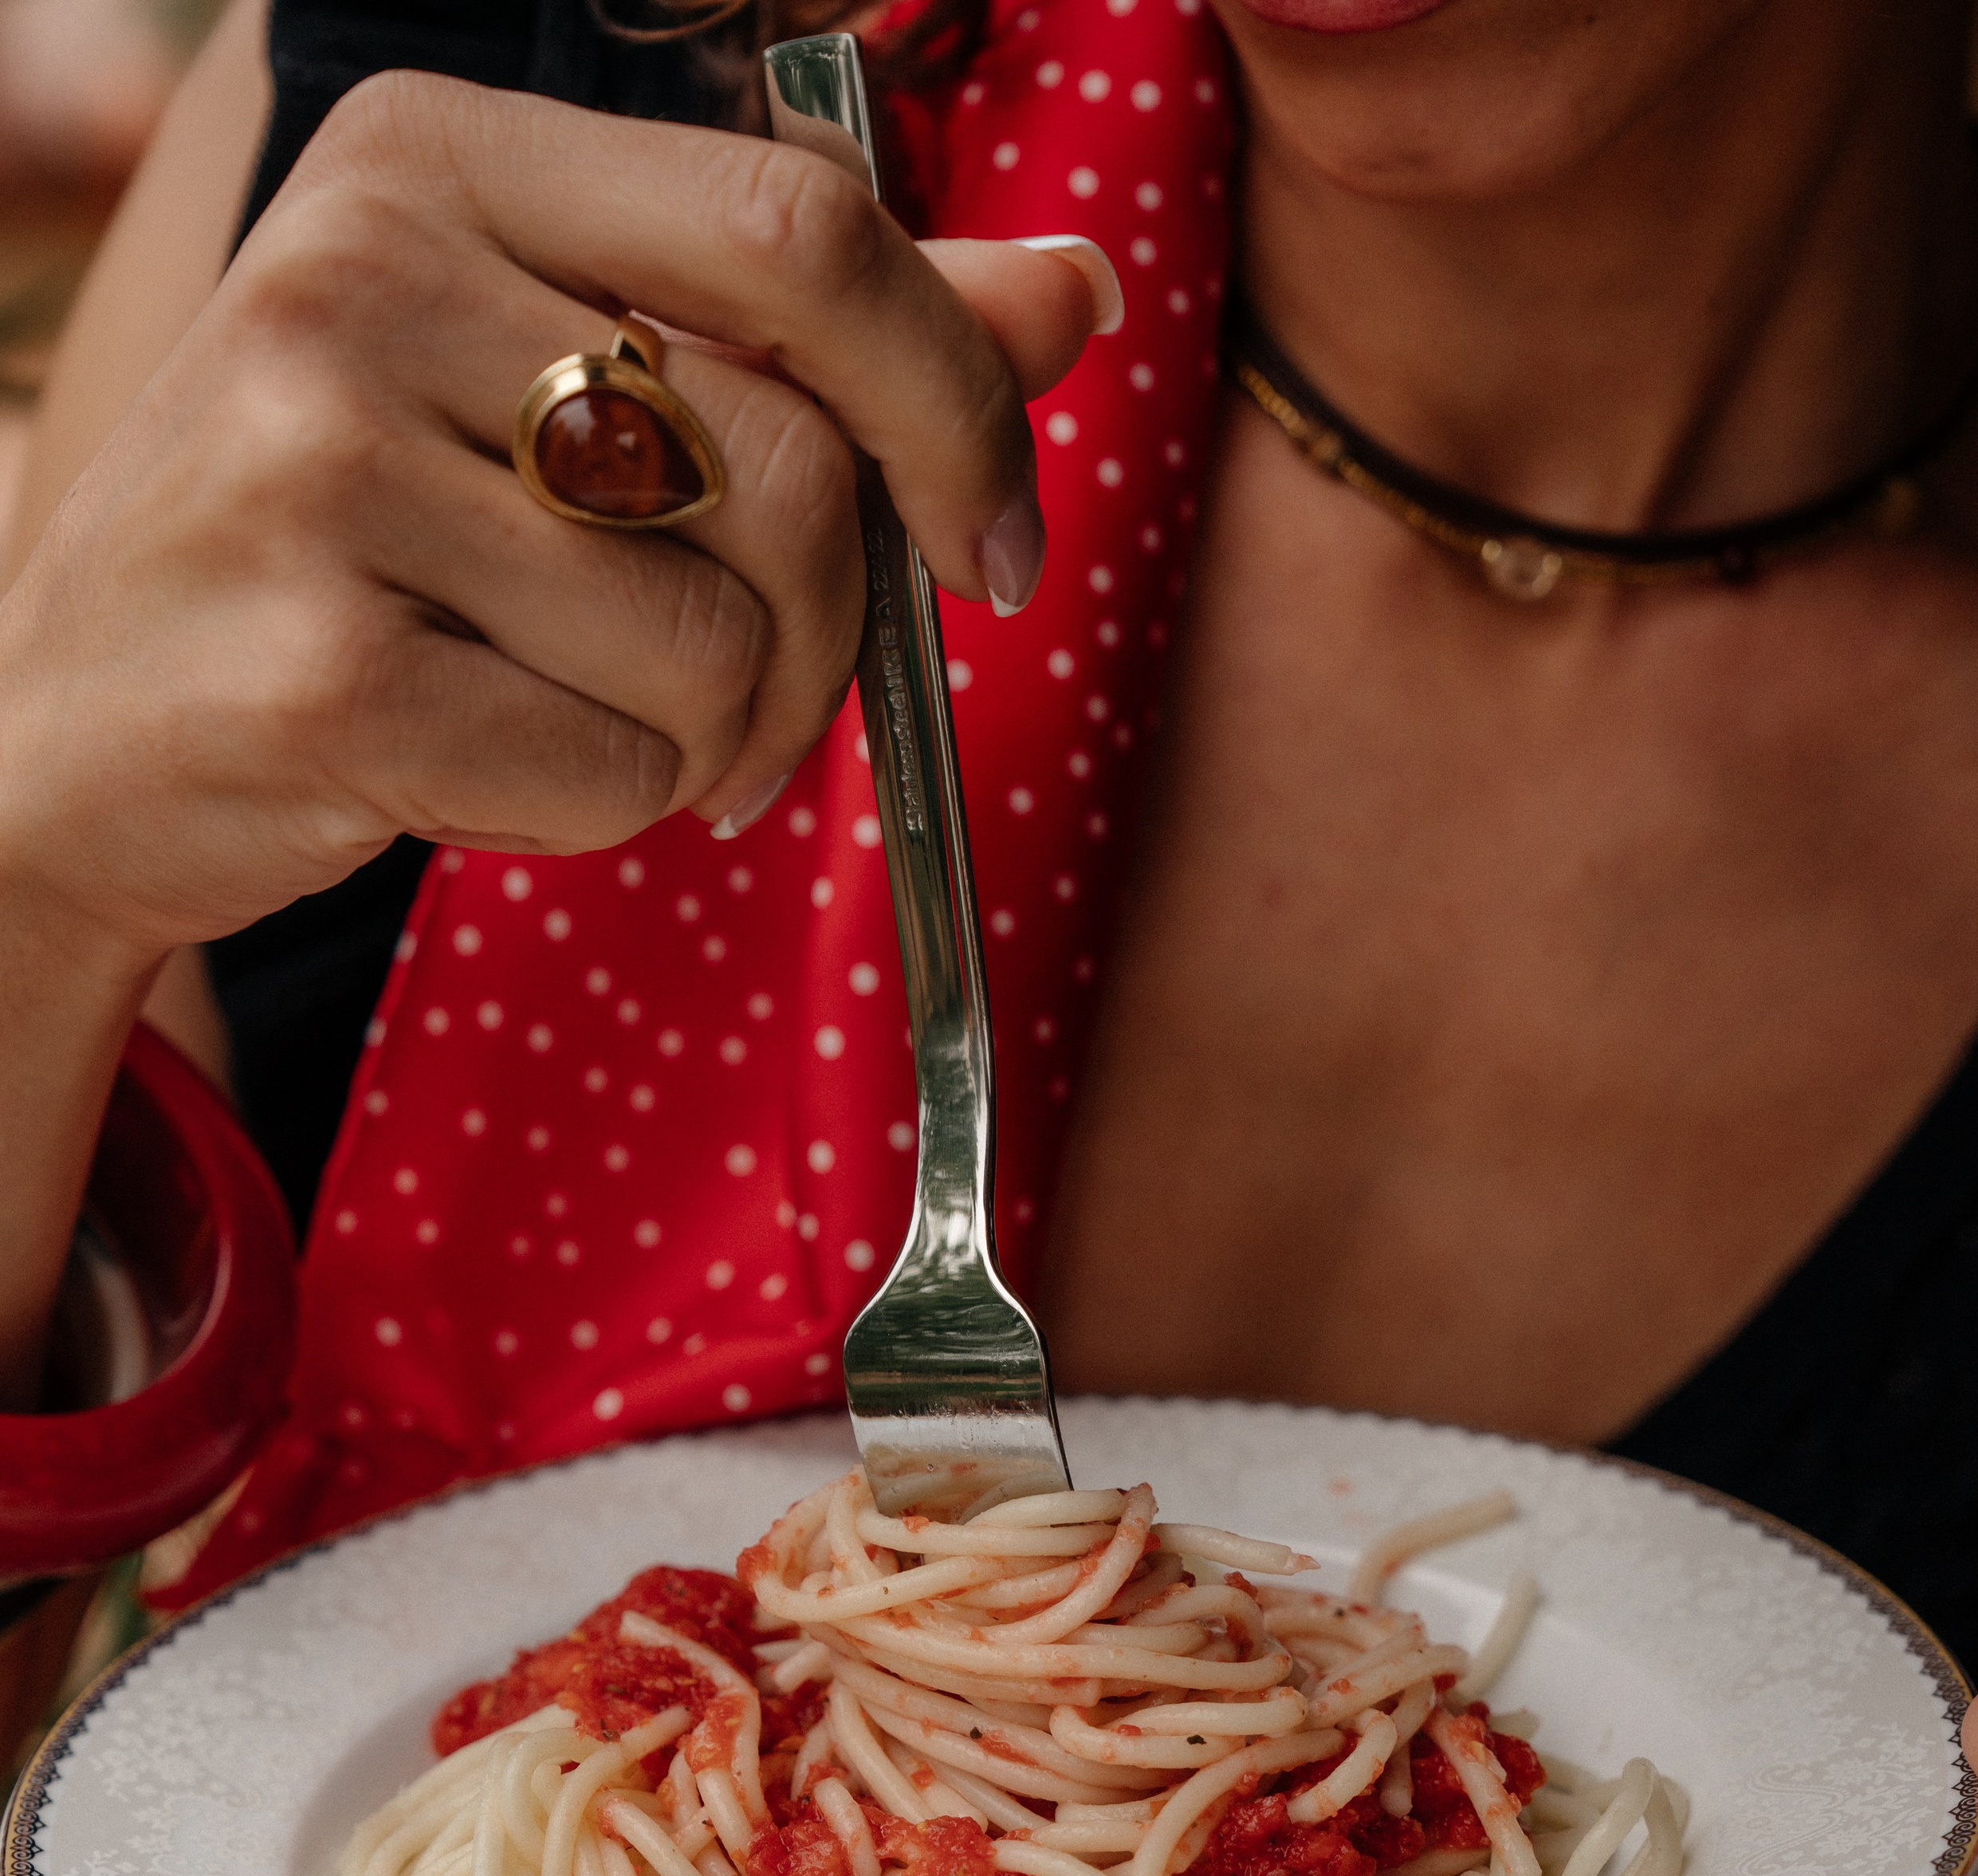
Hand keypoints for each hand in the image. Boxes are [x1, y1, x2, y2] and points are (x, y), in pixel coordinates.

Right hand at [0, 72, 1101, 972]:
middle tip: (768, 705)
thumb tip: (1072, 294)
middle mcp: (357, 275)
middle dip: (834, 632)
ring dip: (719, 739)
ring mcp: (319, 472)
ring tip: (611, 732)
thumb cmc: (349, 549)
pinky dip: (609, 806)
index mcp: (438, 161)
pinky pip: (613, 765)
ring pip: (715, 642)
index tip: (990, 540)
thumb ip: (812, 335)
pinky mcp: (321, 672)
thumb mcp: (546, 379)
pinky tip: (505, 772)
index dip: (952, 400)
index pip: (802, 231)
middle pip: (791, 463)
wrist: (77, 730)